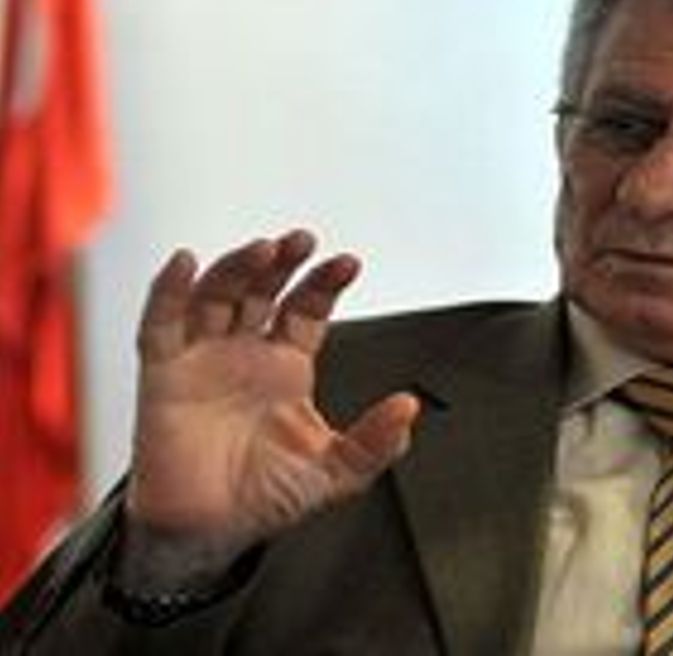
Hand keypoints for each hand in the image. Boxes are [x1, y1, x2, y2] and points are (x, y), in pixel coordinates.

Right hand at [120, 230, 419, 587]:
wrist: (209, 534)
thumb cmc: (265, 498)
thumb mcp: (336, 473)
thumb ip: (376, 443)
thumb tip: (409, 408)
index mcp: (287, 368)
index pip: (307, 308)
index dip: (324, 283)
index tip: (346, 263)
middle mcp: (245, 354)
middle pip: (262, 289)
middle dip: (282, 261)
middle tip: (301, 240)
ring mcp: (203, 359)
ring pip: (217, 295)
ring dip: (237, 267)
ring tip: (262, 251)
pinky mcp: (163, 375)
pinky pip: (160, 324)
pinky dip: (169, 291)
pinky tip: (185, 266)